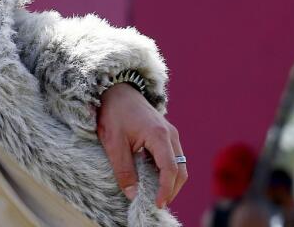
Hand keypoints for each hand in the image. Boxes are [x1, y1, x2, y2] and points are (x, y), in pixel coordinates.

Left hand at [96, 83, 186, 209]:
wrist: (115, 89)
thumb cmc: (113, 112)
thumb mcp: (113, 142)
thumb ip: (123, 169)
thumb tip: (133, 194)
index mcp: (159, 135)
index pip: (170, 169)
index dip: (166, 190)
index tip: (157, 203)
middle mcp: (171, 134)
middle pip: (180, 170)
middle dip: (171, 189)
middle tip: (156, 202)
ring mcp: (171, 134)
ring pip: (179, 164)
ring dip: (170, 181)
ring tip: (155, 194)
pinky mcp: (167, 134)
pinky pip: (173, 157)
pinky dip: (167, 171)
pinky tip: (153, 178)